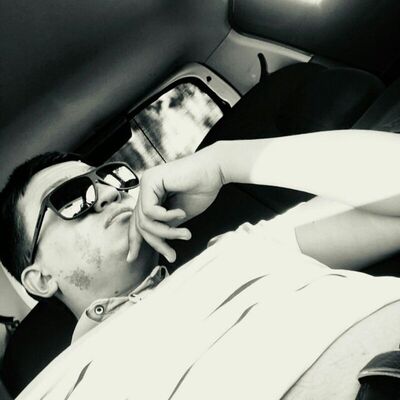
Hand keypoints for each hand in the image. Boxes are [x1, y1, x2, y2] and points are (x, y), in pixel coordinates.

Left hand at [127, 144, 223, 262]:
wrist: (215, 172)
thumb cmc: (202, 190)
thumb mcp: (179, 216)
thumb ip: (165, 226)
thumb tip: (155, 242)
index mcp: (152, 196)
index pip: (137, 222)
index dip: (134, 241)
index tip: (132, 259)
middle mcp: (145, 189)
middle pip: (140, 224)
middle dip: (156, 243)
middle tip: (172, 256)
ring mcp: (146, 183)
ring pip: (145, 220)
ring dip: (166, 233)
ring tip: (185, 235)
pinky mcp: (150, 180)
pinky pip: (150, 210)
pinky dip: (167, 217)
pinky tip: (181, 213)